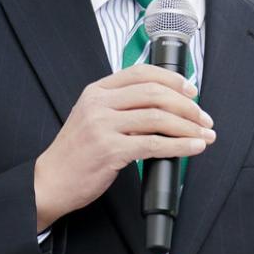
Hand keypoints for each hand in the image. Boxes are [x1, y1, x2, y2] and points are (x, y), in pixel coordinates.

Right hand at [33, 64, 213, 230]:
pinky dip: (179, 146)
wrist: (50, 181)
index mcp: (96, 91)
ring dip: (188, 126)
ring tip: (204, 135)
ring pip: (158, 118)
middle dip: (187, 106)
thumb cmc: (76, 153)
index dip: (172, 79)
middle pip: (155, 94)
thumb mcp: (92, 118)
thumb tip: (164, 105)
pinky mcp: (110, 150)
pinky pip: (154, 145)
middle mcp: (99, 104)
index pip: (141, 72)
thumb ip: (120, 106)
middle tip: (203, 118)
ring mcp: (103, 126)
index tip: (191, 90)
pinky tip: (193, 147)